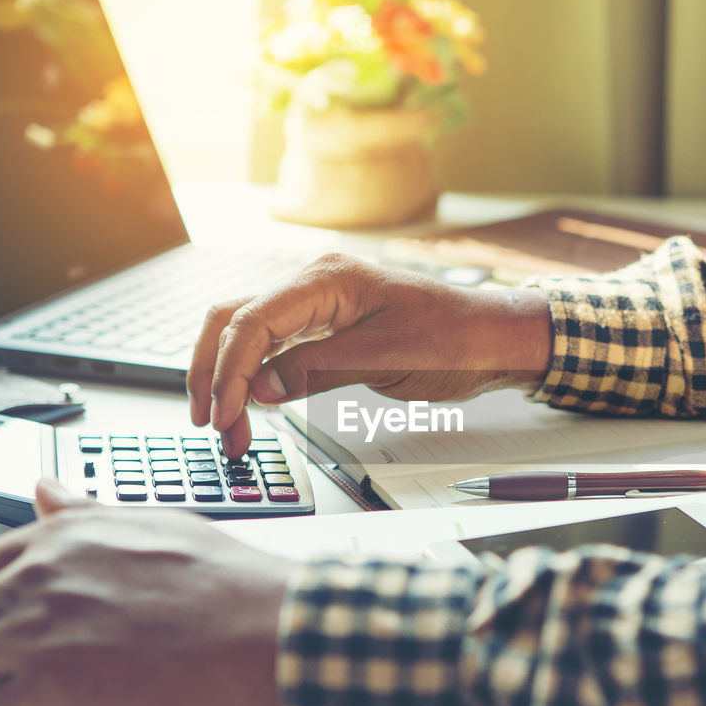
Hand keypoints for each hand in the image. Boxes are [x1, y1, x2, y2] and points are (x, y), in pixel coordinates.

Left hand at [0, 481, 290, 705]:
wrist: (280, 636)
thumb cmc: (237, 592)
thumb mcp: (160, 528)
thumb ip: (89, 517)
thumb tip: (46, 489)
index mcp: (64, 538)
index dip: (2, 617)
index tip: (34, 639)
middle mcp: (40, 578)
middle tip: (46, 681)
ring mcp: (38, 633)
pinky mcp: (48, 691)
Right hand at [188, 253, 551, 457]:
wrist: (492, 338)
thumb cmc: (455, 338)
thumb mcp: (388, 357)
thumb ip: (319, 369)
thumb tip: (262, 388)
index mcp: (327, 278)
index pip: (252, 320)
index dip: (229, 370)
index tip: (224, 414)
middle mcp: (314, 283)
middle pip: (233, 321)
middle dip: (214, 374)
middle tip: (213, 427)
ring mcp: (316, 305)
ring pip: (246, 335)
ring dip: (228, 379)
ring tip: (228, 428)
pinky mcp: (325, 328)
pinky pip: (273, 348)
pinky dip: (254, 378)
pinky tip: (251, 408)